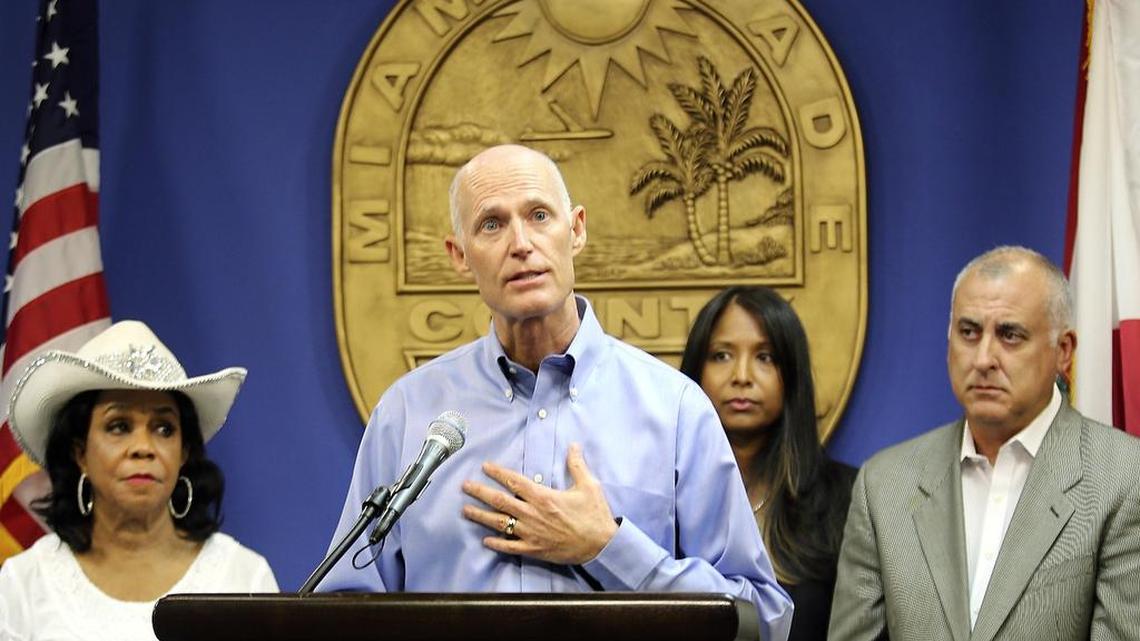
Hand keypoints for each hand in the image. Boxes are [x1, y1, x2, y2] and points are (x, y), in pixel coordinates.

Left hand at [462, 443, 617, 564]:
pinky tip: (485, 540)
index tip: (485, 466)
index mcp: (543, 496)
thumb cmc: (595, 515)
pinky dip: (497, 543)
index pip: (514, 481)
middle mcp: (533, 514)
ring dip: (481, 516)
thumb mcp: (589, 486)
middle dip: (480, 492)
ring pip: (500, 523)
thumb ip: (577, 465)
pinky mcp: (534, 550)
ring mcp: (531, 533)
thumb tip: (573, 445)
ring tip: (466, 510)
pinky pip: (510, 547)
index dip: (497, 472)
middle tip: (465, 486)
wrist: (601, 545)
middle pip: (500, 500)